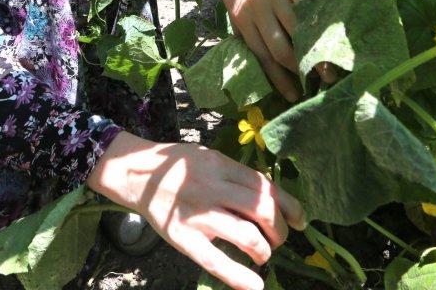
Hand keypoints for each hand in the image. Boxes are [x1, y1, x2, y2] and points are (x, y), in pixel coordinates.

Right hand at [87, 132, 304, 289]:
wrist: (135, 173)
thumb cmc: (178, 167)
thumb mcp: (210, 158)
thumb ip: (236, 175)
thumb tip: (271, 198)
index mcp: (221, 166)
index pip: (266, 187)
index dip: (290, 206)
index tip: (300, 220)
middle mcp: (213, 188)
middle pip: (262, 211)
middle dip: (280, 230)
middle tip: (279, 239)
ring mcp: (198, 215)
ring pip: (246, 236)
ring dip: (264, 250)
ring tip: (263, 254)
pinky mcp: (183, 238)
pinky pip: (216, 261)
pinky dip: (239, 277)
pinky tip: (255, 285)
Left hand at [209, 0, 336, 101]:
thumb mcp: (233, 9)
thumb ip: (249, 31)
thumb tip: (266, 59)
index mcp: (243, 21)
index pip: (263, 57)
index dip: (279, 79)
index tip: (293, 95)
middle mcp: (258, 10)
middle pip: (282, 47)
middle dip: (300, 68)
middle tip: (319, 82)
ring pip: (297, 27)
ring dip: (313, 48)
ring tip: (328, 63)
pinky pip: (305, 2)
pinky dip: (316, 17)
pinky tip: (327, 30)